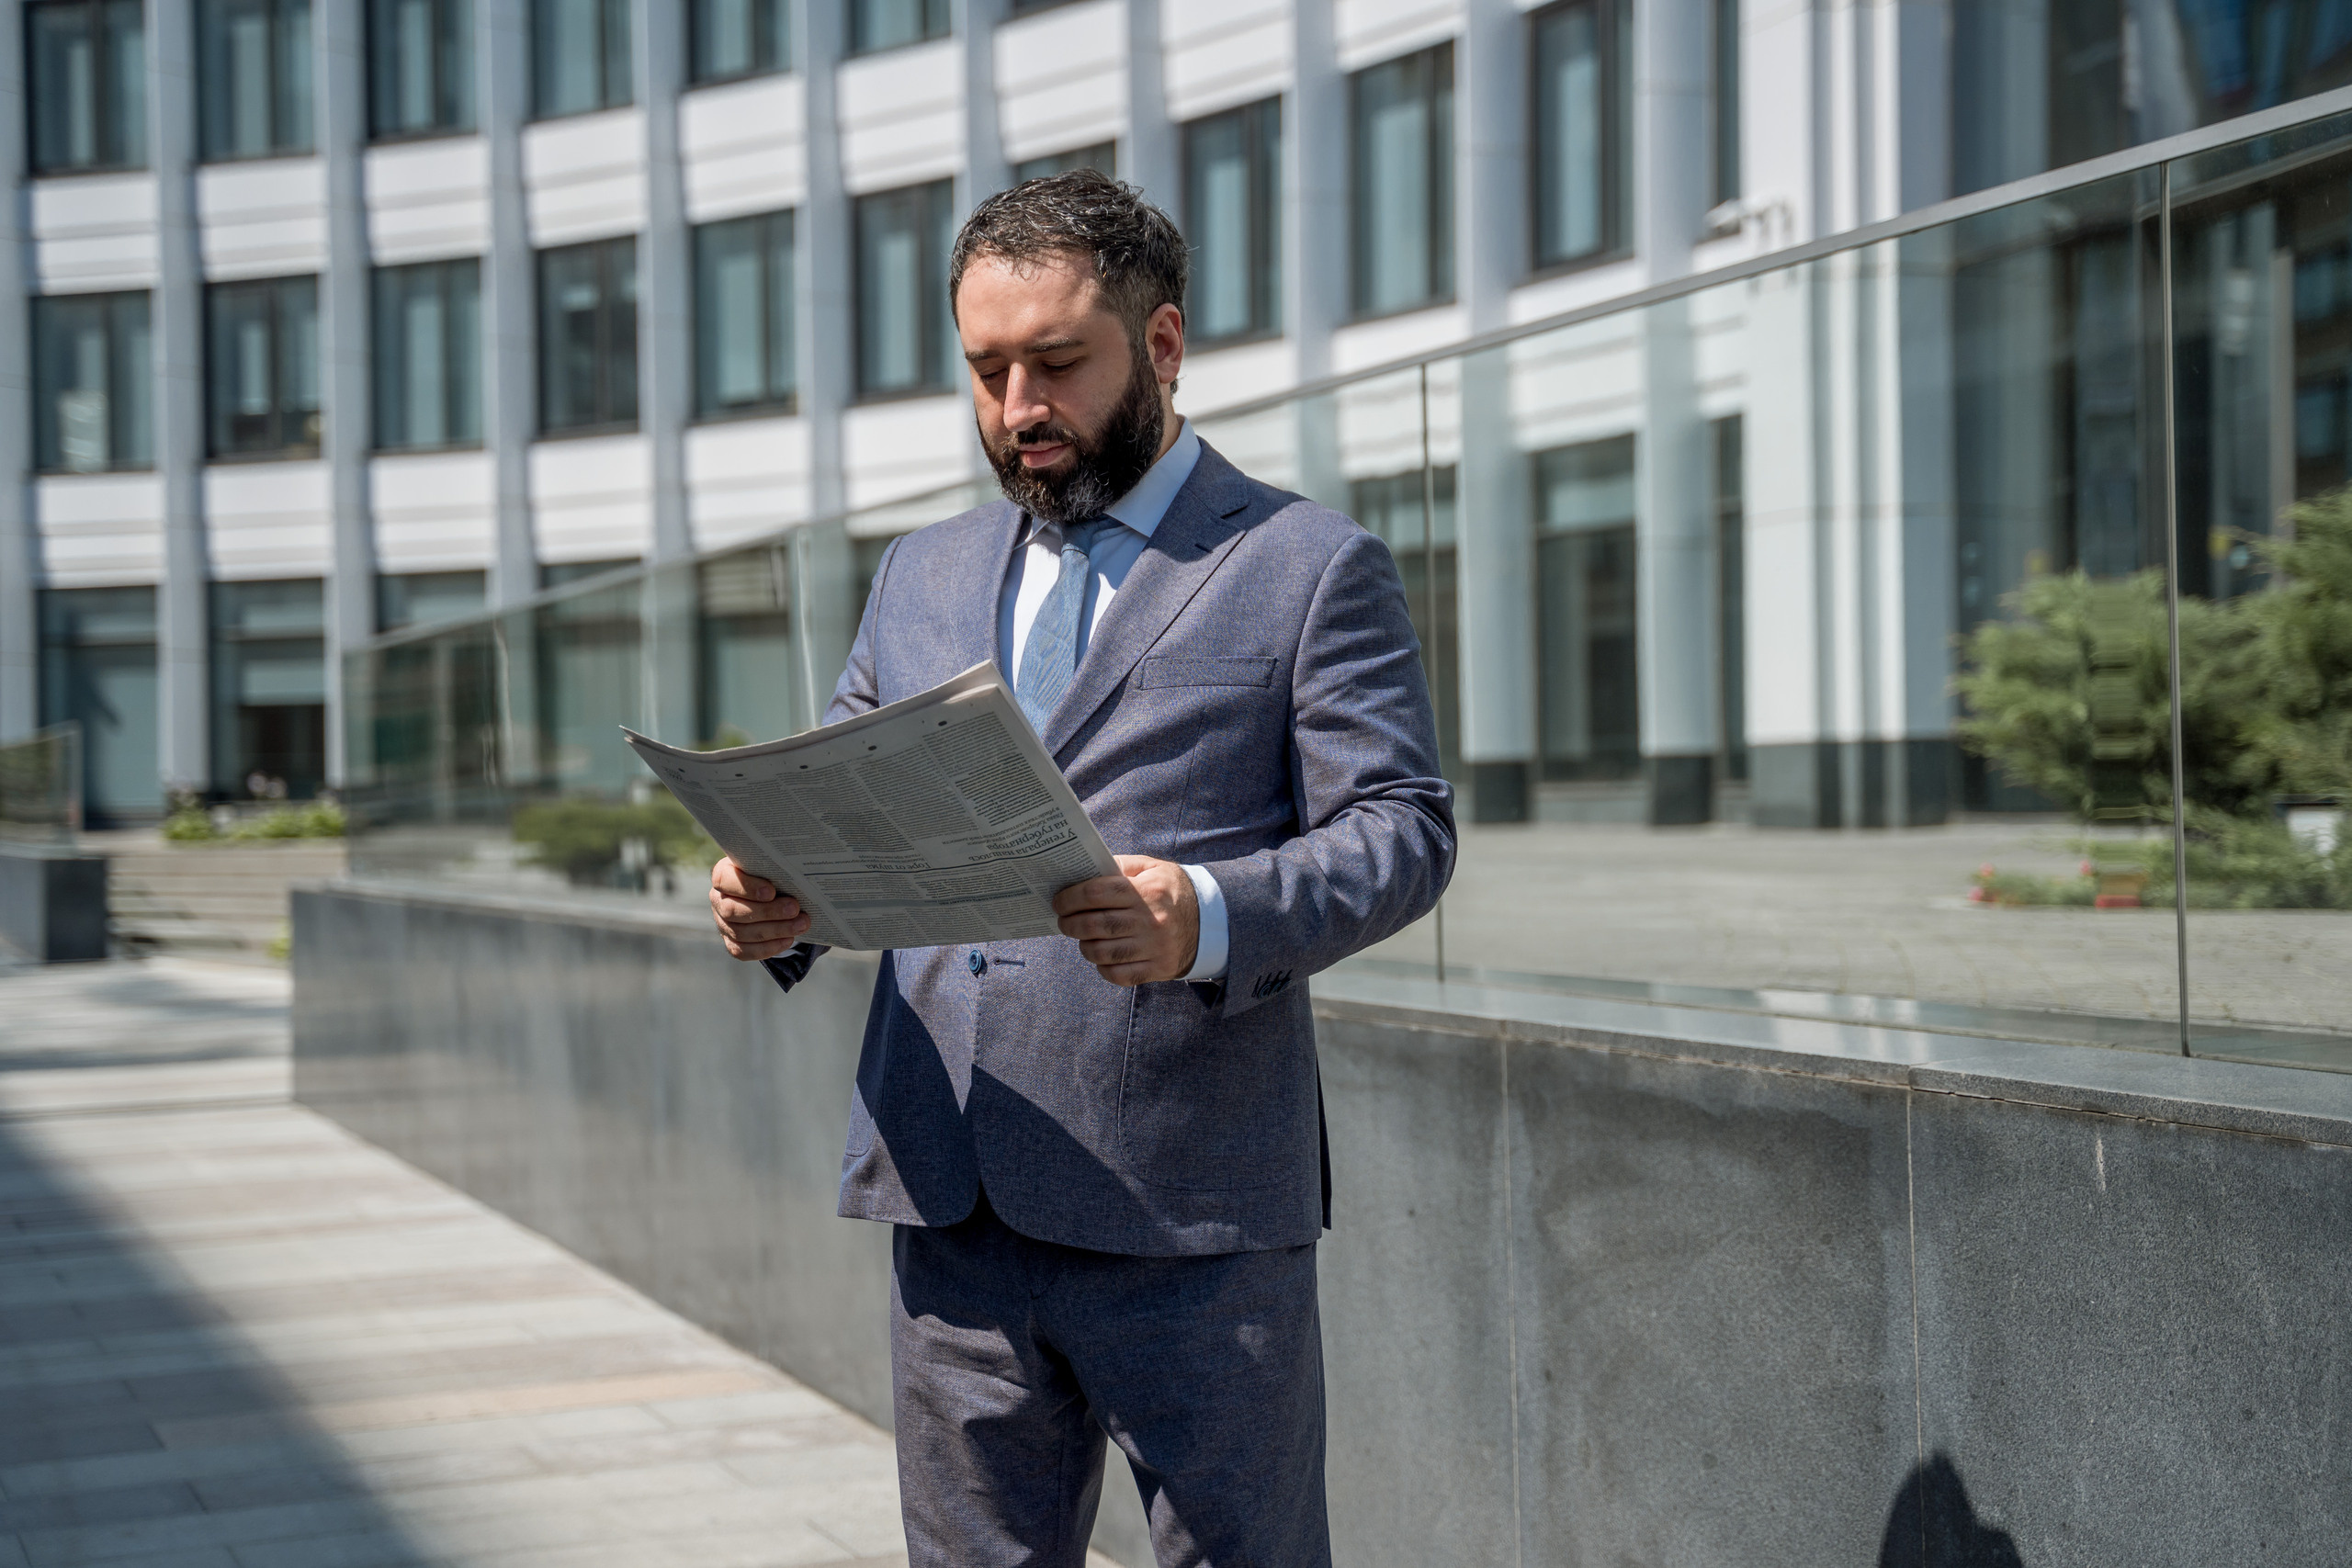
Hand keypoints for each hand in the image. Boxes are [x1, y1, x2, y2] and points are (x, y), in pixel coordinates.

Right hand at [709, 857, 811, 960]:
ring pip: (741, 932)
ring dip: (774, 930)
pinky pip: (744, 951)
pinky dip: (768, 947)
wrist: (774, 894)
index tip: (771, 891)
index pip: (723, 879)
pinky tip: (788, 939)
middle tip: (794, 909)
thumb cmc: (772, 874)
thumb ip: (775, 865)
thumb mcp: (771, 865)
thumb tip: (796, 869)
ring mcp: (723, 923)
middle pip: (733, 910)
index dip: (746, 887)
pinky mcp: (732, 942)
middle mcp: (718, 900)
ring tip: (800, 924)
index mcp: (723, 874)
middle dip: (767, 912)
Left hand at [1053, 855, 1198, 986]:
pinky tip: (1102, 957)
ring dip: (1084, 947)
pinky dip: (1103, 968)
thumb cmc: (1173, 891)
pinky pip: (1119, 975)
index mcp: (1146, 891)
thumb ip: (1121, 866)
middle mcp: (1150, 920)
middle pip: (1094, 925)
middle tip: (1063, 921)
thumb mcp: (1153, 868)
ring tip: (1083, 939)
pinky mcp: (1158, 968)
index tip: (1059, 901)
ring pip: (1102, 953)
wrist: (1211, 920)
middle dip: (1069, 924)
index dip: (1070, 897)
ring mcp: (1154, 947)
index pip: (1096, 893)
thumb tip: (1085, 871)